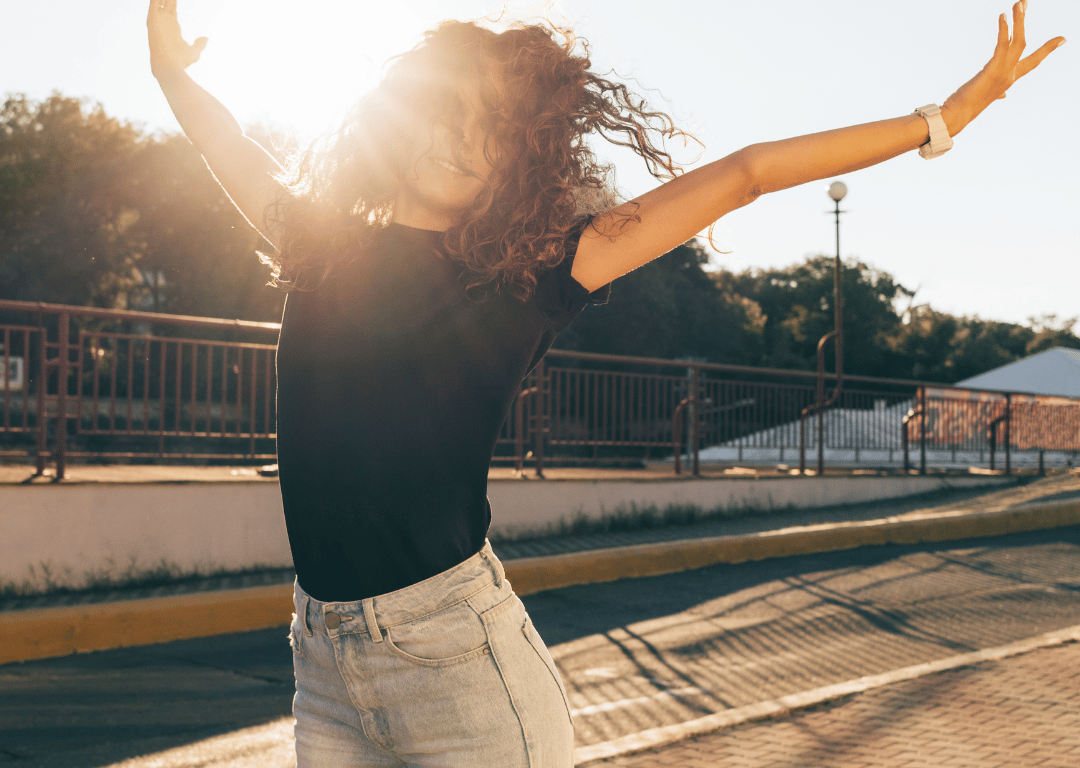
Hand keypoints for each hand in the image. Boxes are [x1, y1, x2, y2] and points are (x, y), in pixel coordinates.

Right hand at [148, 0, 208, 77]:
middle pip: (165, 4)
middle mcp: (164, 23)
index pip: (171, 11)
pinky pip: (154, 2)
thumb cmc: (181, 61)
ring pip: (159, 1)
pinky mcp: (153, 19)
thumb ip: (200, 44)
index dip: (172, 3)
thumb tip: (206, 38)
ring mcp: (158, 20)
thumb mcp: (195, 52)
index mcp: (172, 28)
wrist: (170, 65)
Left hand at [942, 0, 1064, 134]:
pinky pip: (1002, 45)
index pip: (1032, 62)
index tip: (1062, 39)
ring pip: (1018, 42)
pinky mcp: (993, 71)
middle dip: (1024, 23)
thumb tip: (1004, 95)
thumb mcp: (985, 96)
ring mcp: (1004, 73)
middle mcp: (1010, 76)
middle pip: (1024, 45)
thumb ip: (998, 92)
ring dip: (1019, 21)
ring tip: (1019, 3)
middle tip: (1023, 3)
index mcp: (1009, 80)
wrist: (956, 117)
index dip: (1046, 50)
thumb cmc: (966, 107)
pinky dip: (1004, 30)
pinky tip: (1003, 16)